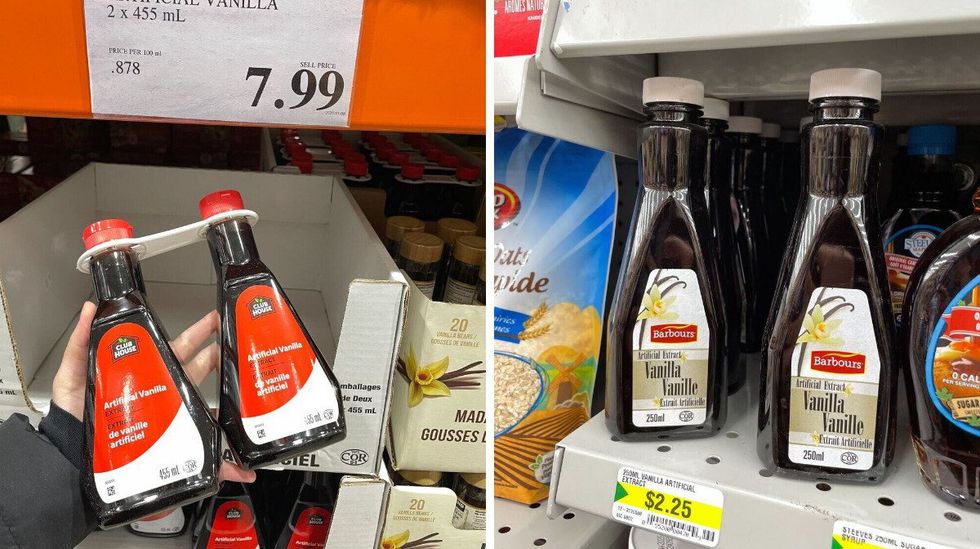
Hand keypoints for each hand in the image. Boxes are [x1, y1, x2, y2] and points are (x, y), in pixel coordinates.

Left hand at [53, 302, 254, 483]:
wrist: (70, 451)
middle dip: (222, 353)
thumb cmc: (73, 412)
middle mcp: (163, 388)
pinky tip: (233, 444)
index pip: (178, 345)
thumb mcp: (74, 372)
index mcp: (146, 368)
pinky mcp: (170, 437)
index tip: (217, 319)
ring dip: (227, 397)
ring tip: (245, 388)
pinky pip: (198, 439)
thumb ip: (82, 341)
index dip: (199, 331)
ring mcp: (169, 413)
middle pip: (200, 367)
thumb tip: (89, 308)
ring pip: (205, 401)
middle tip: (241, 342)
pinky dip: (219, 445)